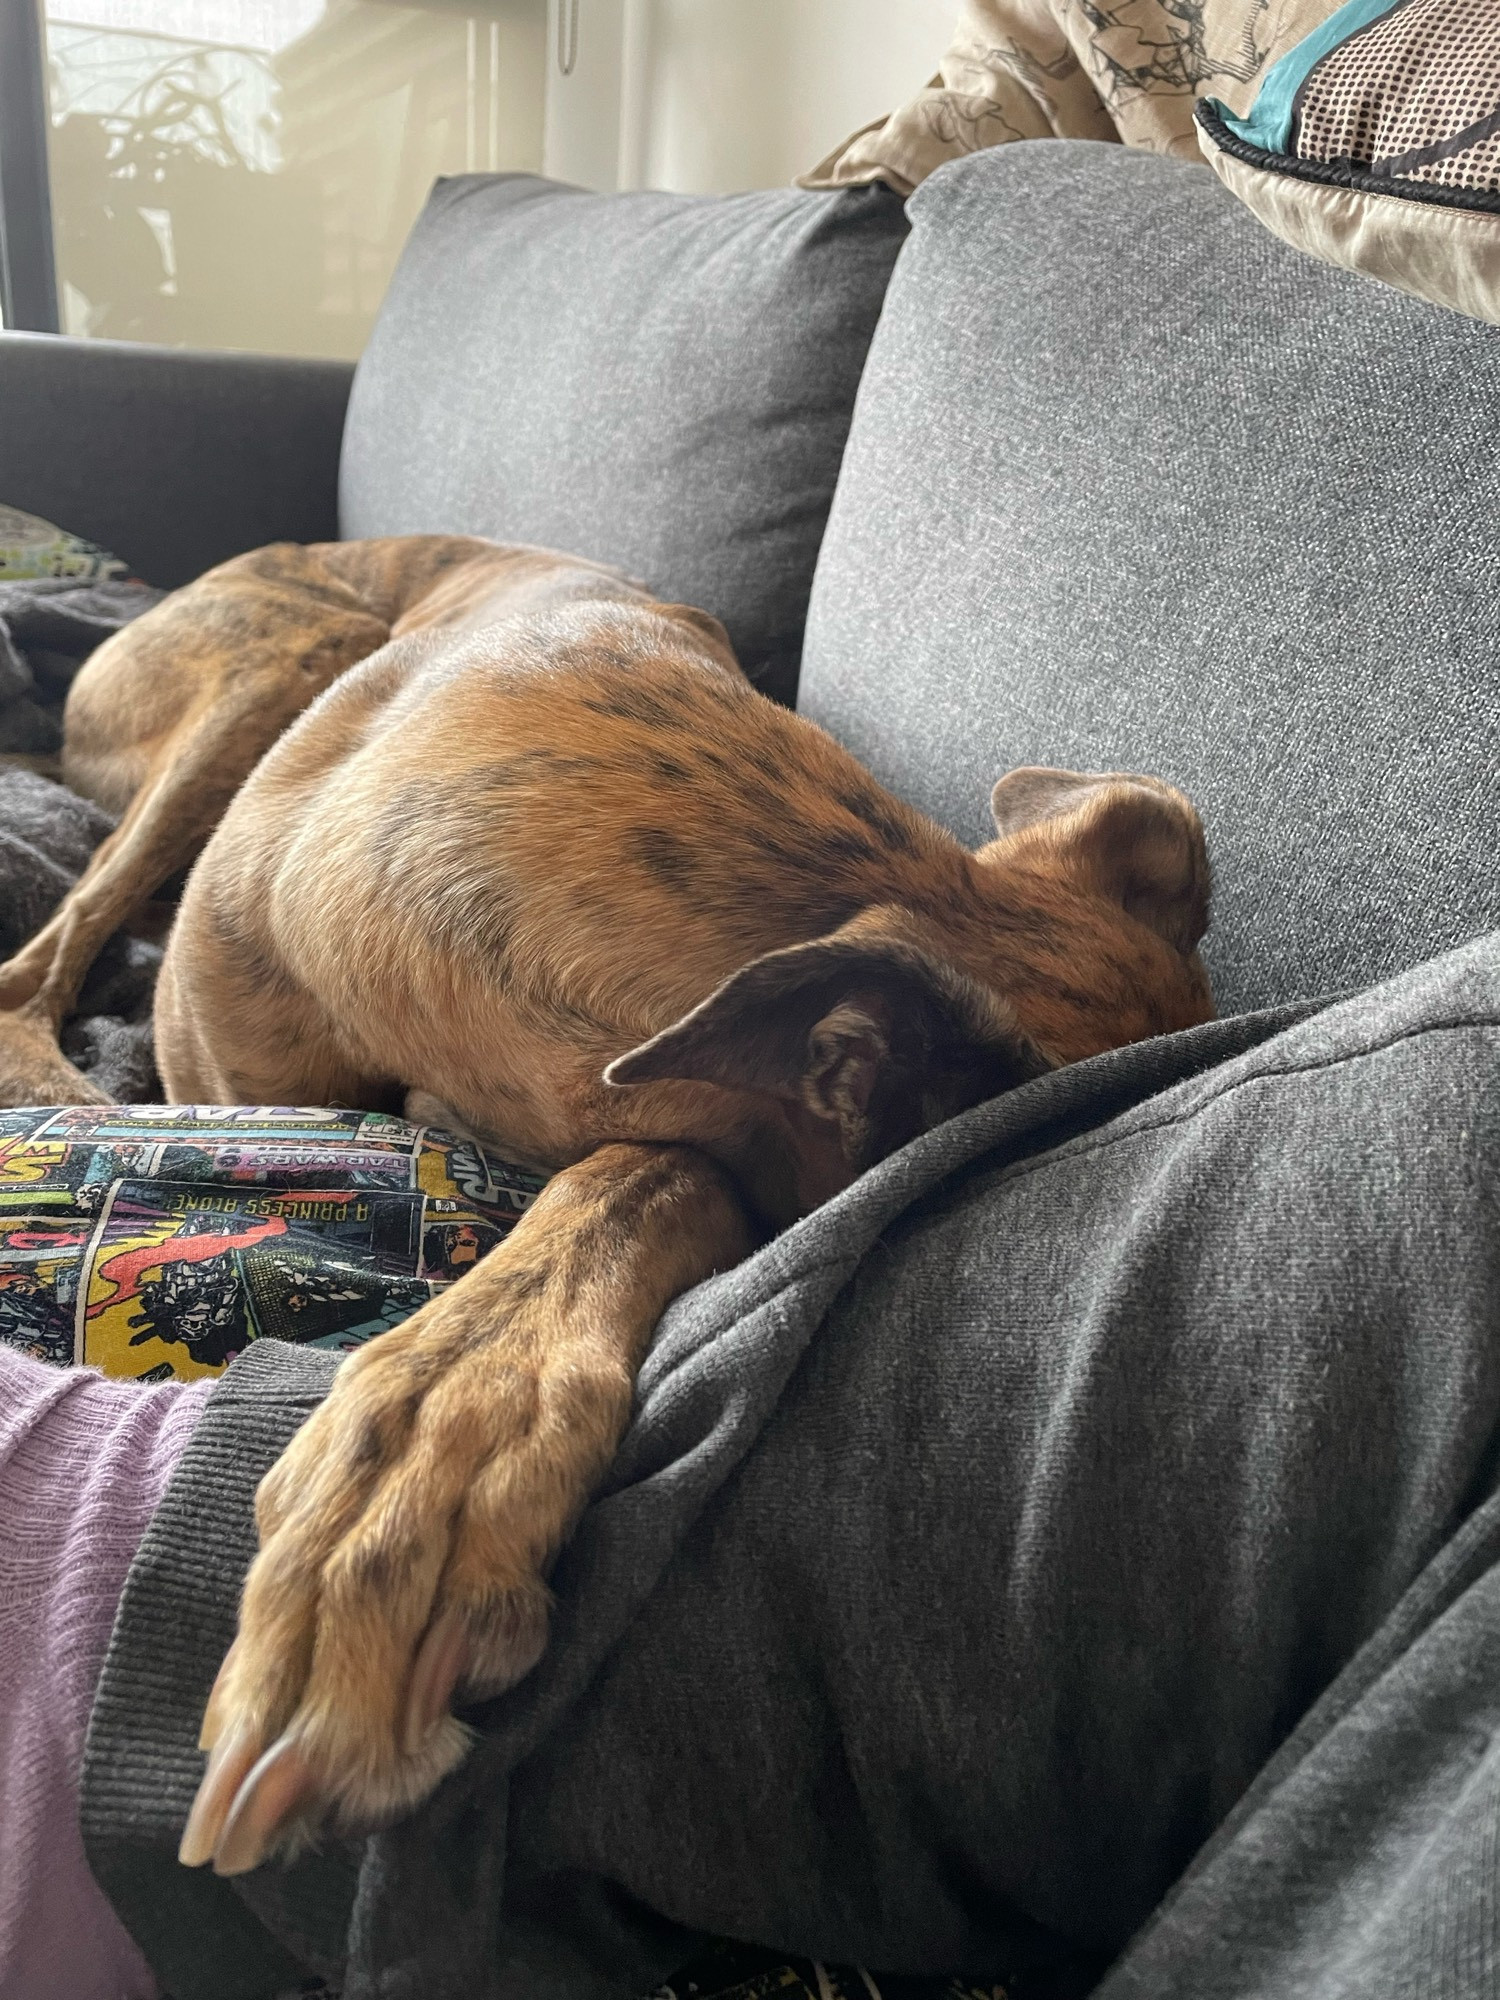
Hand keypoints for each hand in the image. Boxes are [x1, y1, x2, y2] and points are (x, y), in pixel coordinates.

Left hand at [178, 1143, 751, 1873]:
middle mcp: (395, 1415)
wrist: (614, 1215)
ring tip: (356, 1787)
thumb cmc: (504, 1343)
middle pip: (322, 1578)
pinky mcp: (575, 1394)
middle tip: (268, 1825)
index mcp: (350, 1426)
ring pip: (397, 1553)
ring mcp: (482, 1404)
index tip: (225, 1805)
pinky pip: (518, 1504)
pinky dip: (483, 1594)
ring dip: (366, 1679)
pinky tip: (468, 1674)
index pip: (278, 1573)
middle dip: (290, 1710)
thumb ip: (350, 1528)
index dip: (248, 1691)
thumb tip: (286, 1670)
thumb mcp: (405, 1423)